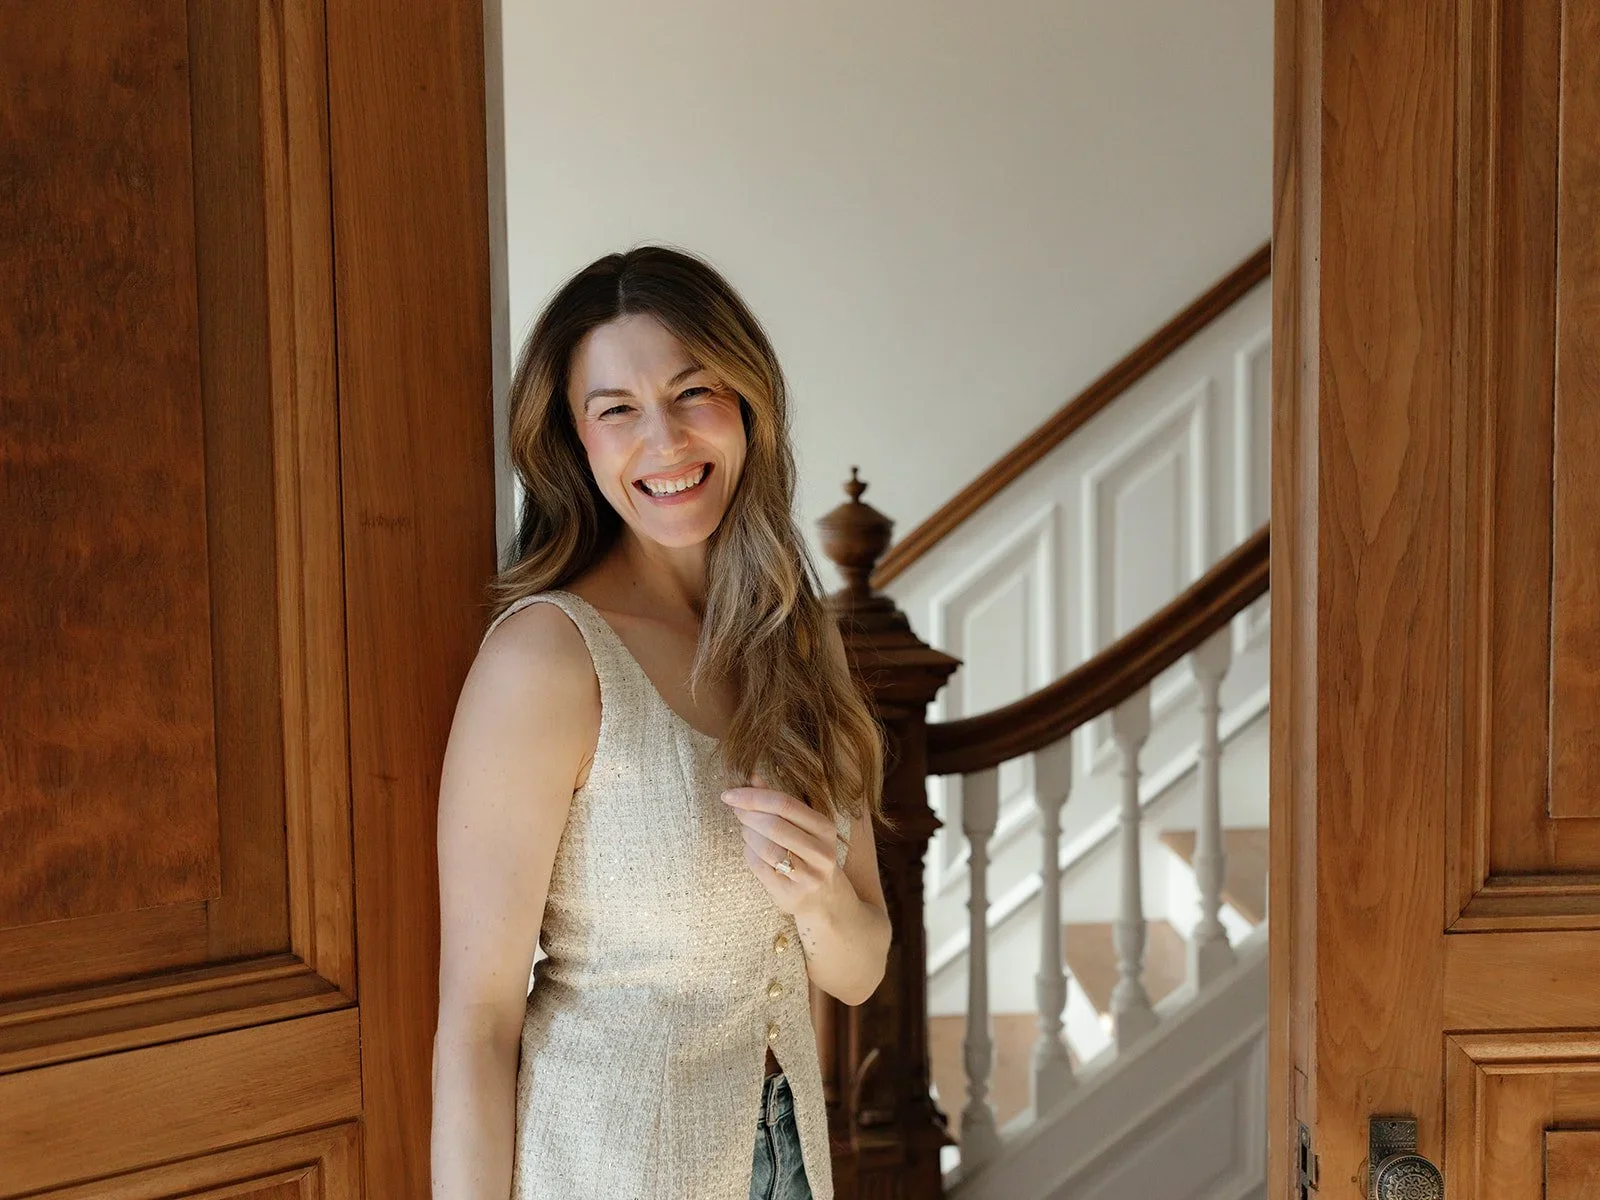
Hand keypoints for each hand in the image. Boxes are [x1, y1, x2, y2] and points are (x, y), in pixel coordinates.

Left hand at [720, 770, 844, 916]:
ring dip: (748, 835)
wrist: (824, 898)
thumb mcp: (802, 825)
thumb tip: (752, 777)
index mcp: (824, 827)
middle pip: (774, 825)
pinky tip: (750, 848)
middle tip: (735, 809)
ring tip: (745, 829)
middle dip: (747, 814)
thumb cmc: (808, 853)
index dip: (753, 796)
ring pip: (766, 848)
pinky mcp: (791, 893)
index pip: (785, 804)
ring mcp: (808, 875)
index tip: (731, 794)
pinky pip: (760, 868)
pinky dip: (749, 853)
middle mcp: (821, 851)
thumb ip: (779, 801)